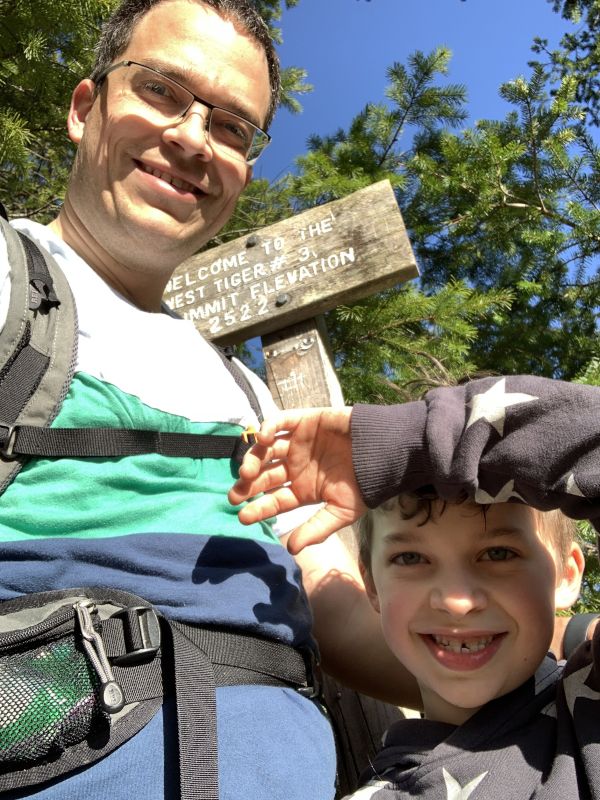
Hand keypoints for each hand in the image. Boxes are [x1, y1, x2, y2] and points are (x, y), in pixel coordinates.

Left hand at [228, 408, 366, 552]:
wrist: (384, 452)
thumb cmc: (365, 484)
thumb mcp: (342, 512)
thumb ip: (316, 528)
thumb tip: (292, 550)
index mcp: (303, 489)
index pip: (274, 500)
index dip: (258, 508)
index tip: (242, 516)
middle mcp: (296, 466)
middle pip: (264, 475)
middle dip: (248, 486)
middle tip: (235, 495)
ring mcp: (298, 443)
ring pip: (266, 450)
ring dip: (253, 460)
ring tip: (248, 472)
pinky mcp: (303, 421)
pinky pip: (279, 422)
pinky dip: (267, 428)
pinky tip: (261, 440)